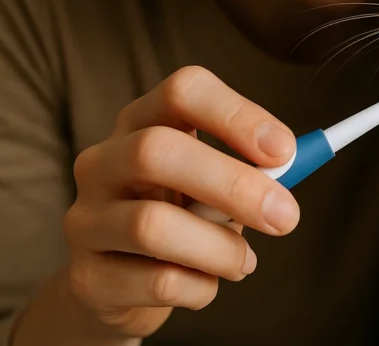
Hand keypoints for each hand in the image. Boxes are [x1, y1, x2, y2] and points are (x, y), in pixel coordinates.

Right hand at [61, 66, 299, 338]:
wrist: (117, 283)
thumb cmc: (181, 216)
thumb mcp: (213, 183)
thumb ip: (250, 170)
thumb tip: (292, 164)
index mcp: (143, 121)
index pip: (182, 91)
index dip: (236, 114)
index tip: (284, 150)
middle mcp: (104, 161)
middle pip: (156, 151)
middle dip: (233, 184)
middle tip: (285, 216)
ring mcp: (86, 218)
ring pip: (152, 226)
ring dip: (220, 248)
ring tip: (244, 261)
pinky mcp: (88, 276)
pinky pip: (156, 282)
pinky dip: (200, 287)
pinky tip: (207, 284)